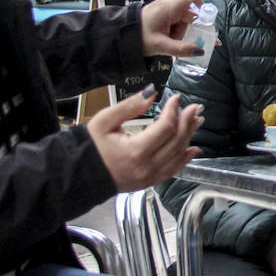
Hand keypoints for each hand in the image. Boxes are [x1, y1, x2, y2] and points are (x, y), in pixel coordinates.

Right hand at [87, 88, 201, 191]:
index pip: (165, 127)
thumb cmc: (90, 147)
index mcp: (135, 151)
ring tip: (196, 121)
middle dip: (187, 122)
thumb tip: (151, 93)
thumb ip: (130, 106)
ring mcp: (149, 177)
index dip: (173, 110)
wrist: (79, 175)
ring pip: (178, 155)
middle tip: (194, 107)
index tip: (176, 98)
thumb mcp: (105, 121)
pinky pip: (173, 170)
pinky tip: (192, 148)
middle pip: (176, 141)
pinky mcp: (149, 182)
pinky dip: (184, 158)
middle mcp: (146, 167)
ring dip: (189, 137)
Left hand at [140, 0, 204, 56]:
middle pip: (187, 15)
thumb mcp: (161, 46)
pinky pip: (172, 21)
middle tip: (176, 42)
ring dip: (177, 32)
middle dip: (185, 30)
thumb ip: (182, 49)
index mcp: (168, 8)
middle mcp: (166, 5)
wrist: (120, 37)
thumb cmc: (137, 38)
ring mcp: (161, 9)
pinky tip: (165, 39)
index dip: (202, 6)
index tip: (205, 20)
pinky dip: (171, 31)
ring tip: (166, 42)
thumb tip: (199, 50)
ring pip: (179, 20)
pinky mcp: (158, 14)